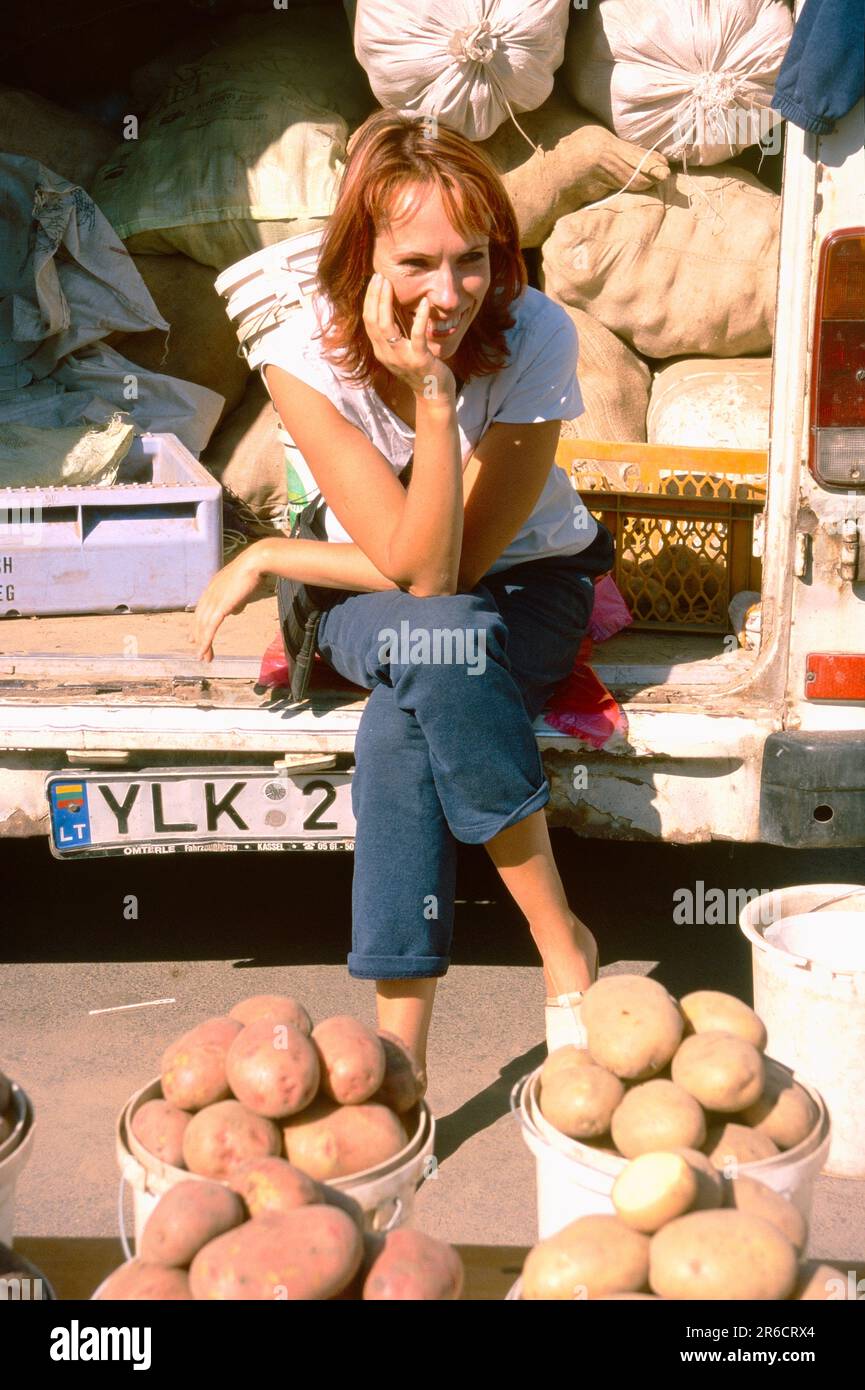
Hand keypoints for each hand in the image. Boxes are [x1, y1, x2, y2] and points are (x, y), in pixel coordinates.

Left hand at [193, 546, 263, 661]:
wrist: (255, 562)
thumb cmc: (253, 572)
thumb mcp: (242, 588)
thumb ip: (236, 600)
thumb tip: (234, 611)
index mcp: (213, 588)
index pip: (202, 609)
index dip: (198, 624)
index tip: (195, 636)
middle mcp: (209, 594)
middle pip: (199, 620)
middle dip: (198, 637)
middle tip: (199, 652)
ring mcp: (213, 600)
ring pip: (203, 627)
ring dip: (203, 644)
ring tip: (204, 658)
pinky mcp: (220, 607)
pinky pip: (210, 628)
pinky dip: (205, 642)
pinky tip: (203, 652)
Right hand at [363, 272, 455, 400]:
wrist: (433, 395)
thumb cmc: (420, 369)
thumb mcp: (401, 350)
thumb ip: (395, 332)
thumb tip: (391, 307)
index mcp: (381, 351)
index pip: (368, 322)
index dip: (369, 300)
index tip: (375, 281)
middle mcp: (387, 354)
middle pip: (373, 321)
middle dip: (374, 296)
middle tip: (379, 276)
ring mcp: (402, 358)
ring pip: (386, 327)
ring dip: (386, 302)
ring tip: (389, 284)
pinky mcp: (420, 360)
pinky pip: (417, 336)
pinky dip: (420, 318)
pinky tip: (425, 302)